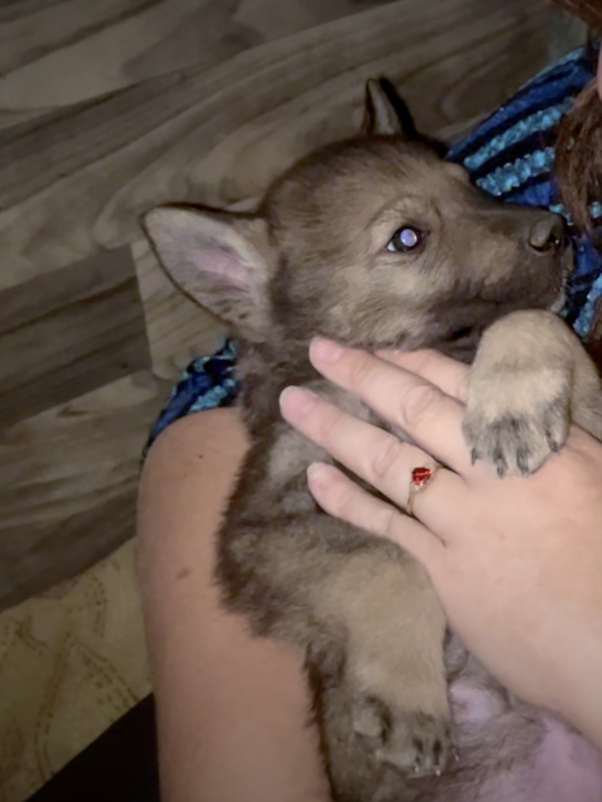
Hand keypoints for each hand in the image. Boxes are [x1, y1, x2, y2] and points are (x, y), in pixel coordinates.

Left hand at [279, 339, 601, 744]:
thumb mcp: (593, 476)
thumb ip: (543, 439)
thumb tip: (495, 411)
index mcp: (537, 439)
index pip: (462, 385)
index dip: (411, 361)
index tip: (374, 348)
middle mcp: (495, 469)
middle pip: (415, 409)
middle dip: (362, 374)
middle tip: (318, 350)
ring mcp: (466, 517)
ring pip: (389, 459)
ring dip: (335, 427)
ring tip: (293, 402)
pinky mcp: (446, 566)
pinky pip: (386, 522)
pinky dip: (346, 498)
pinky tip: (314, 478)